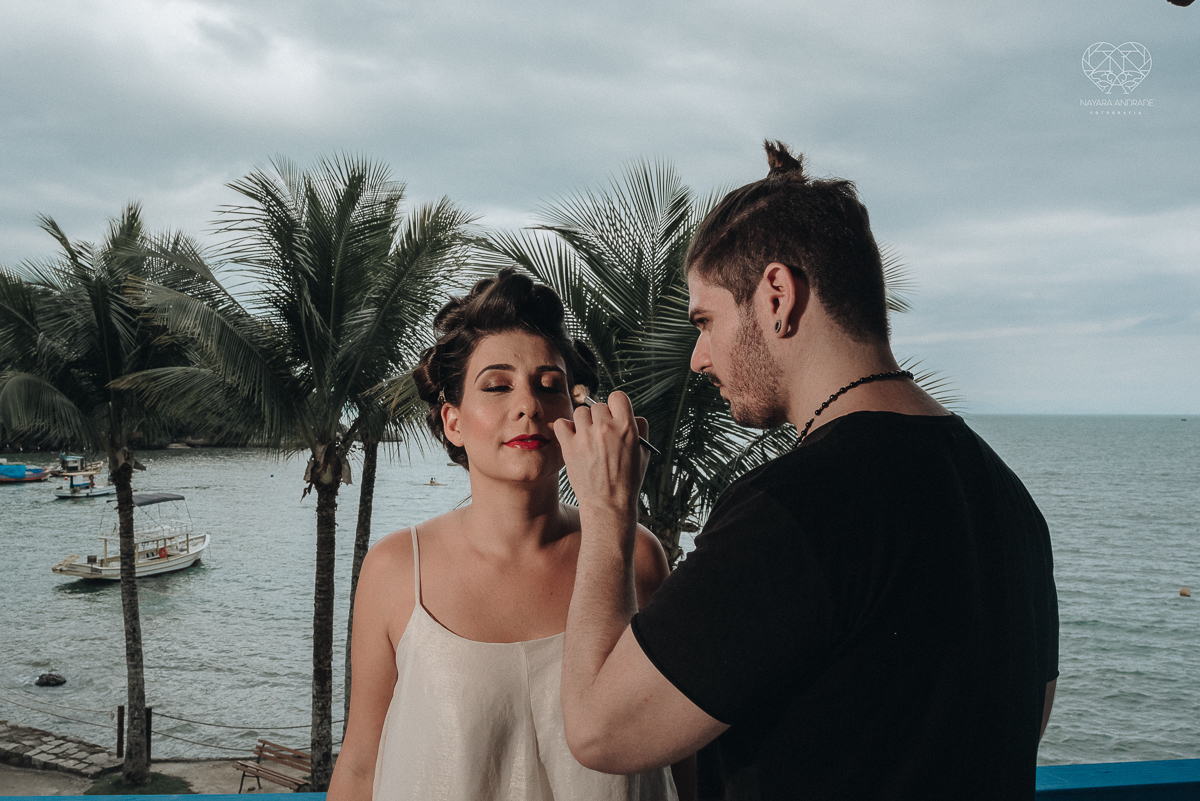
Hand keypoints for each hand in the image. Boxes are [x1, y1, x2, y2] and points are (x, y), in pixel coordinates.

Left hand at [553, 391, 649, 516]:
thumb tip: (634, 416)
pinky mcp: (570, 446)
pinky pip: (562, 423)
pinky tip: (573, 439)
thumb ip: (640, 430)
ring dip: (583, 422)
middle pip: (597, 405)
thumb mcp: (643, 454)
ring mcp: (586, 436)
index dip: (616, 405)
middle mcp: (606, 428)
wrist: (608, 504)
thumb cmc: (627, 480)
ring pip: (580, 412)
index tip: (614, 415)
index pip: (618, 396)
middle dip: (600, 418)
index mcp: (626, 427)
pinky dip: (566, 428)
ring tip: (588, 438)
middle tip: (601, 434)